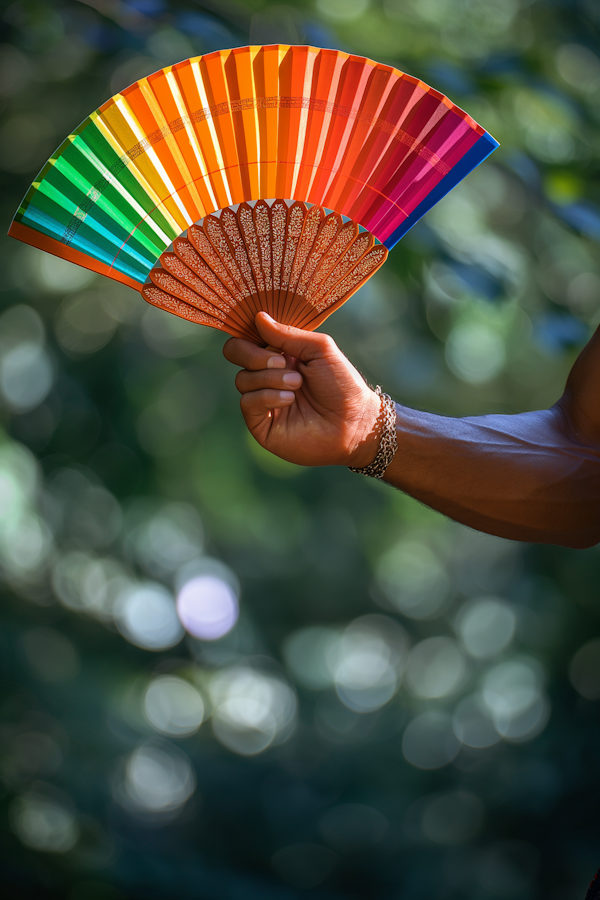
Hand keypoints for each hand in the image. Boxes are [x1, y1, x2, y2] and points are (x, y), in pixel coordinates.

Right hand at [222, 312, 380, 466]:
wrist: (353, 422)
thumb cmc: (342, 385)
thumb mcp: (319, 349)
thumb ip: (288, 334)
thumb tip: (258, 317)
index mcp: (279, 353)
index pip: (248, 336)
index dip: (249, 331)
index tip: (262, 331)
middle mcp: (267, 374)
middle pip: (235, 353)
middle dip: (254, 354)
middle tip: (281, 361)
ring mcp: (262, 399)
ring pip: (242, 379)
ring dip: (270, 378)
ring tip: (297, 384)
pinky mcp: (261, 423)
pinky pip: (247, 402)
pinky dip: (267, 396)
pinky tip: (289, 399)